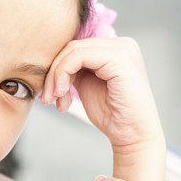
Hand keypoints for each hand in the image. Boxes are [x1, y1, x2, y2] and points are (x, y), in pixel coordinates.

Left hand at [41, 37, 163, 151]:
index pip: (77, 47)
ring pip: (73, 50)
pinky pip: (78, 57)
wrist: (133, 136)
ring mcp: (122, 50)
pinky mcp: (119, 59)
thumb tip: (52, 61)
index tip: (51, 96)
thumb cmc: (113, 115)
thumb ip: (76, 69)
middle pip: (73, 47)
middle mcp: (122, 44)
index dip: (57, 69)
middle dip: (54, 73)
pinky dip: (63, 74)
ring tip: (54, 99)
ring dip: (56, 76)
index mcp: (117, 49)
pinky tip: (62, 94)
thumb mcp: (88, 85)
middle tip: (48, 99)